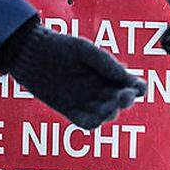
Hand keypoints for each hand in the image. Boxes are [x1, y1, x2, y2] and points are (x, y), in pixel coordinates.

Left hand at [0, 19, 147, 129]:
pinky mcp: (70, 110)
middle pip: (119, 101)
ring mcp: (85, 101)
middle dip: (124, 101)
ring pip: (105, 114)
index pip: (129, 85)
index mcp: (107, 73)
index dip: (137, 88)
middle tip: (124, 96)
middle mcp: (99, 89)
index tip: (139, 88)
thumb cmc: (59, 46)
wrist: (30, 53)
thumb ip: (104, 62)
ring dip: (110, 113)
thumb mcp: (84, 50)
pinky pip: (85, 122)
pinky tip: (97, 119)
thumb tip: (126, 76)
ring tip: (110, 107)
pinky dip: (93, 123)